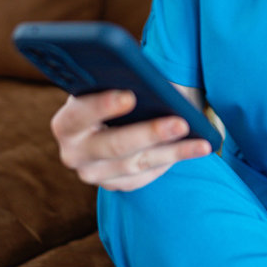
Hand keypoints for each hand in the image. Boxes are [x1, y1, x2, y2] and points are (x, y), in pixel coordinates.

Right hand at [50, 90, 212, 191]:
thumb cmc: (109, 91)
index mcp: (66, 123)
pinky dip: (170, 161)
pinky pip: (145, 176)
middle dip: (150, 133)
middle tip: (180, 122)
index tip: (131, 96)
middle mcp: (74, 154)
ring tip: (200, 141)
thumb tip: (151, 83)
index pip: (81, 114)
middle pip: (114, 145)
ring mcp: (93, 174)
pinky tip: (194, 149)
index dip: (104, 105)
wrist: (102, 120)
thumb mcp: (107, 83)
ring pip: (136, 165)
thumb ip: (119, 81)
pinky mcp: (113, 185)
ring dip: (172, 152)